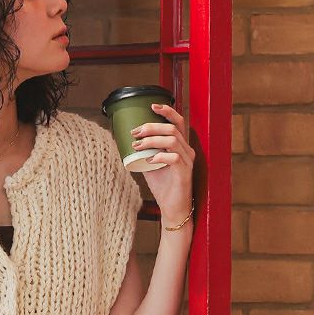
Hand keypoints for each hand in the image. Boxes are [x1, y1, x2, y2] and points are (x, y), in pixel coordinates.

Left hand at [129, 103, 194, 227]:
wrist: (172, 208)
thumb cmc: (163, 186)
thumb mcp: (149, 165)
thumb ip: (143, 152)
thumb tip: (126, 142)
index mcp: (180, 146)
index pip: (178, 122)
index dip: (167, 111)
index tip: (151, 106)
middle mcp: (187, 150)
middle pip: (172, 128)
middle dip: (151, 127)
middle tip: (135, 132)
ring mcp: (187, 161)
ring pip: (172, 140)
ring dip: (152, 140)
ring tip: (137, 146)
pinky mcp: (185, 172)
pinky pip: (173, 158)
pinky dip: (159, 156)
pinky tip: (148, 161)